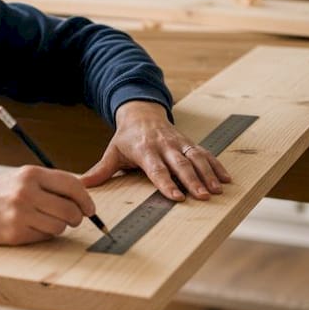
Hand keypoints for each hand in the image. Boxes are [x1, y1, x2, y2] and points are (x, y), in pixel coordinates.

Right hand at [0, 166, 95, 245]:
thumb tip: (81, 198)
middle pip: (70, 209)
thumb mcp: (18, 179)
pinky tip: (29, 229)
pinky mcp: (16, 233)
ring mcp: (21, 214)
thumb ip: (47, 185)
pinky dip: (43, 236)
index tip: (90, 209)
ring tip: (43, 222)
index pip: (72, 185)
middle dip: (76, 218)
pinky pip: (44, 237)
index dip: (86, 200)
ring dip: (58, 228)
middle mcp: (26, 192)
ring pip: (60, 227)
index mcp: (30, 173)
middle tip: (72, 220)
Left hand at [79, 101, 231, 200]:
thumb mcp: (112, 152)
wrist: (141, 112)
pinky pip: (206, 154)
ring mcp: (179, 143)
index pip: (157, 169)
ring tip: (217, 191)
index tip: (176, 197)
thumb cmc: (126, 137)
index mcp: (145, 150)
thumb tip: (82, 185)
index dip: (166, 183)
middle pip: (180, 165)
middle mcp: (165, 146)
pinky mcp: (189, 143)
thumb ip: (101, 170)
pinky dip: (217, 166)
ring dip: (208, 174)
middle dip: (192, 181)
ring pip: (196, 158)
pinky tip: (226, 179)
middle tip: (202, 196)